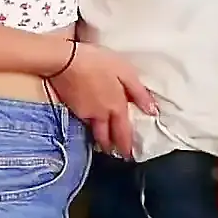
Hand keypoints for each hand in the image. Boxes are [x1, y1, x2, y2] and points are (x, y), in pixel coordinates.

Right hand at [47, 41, 156, 157]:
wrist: (65, 61)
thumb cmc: (98, 63)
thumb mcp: (125, 72)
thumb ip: (139, 93)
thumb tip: (153, 111)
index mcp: (116, 107)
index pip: (123, 132)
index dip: (125, 145)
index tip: (128, 156)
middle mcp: (100, 115)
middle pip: (106, 137)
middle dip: (110, 147)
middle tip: (113, 154)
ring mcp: (84, 112)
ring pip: (93, 130)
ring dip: (98, 138)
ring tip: (102, 143)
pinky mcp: (71, 107)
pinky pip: (83, 121)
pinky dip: (87, 125)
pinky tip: (87, 122)